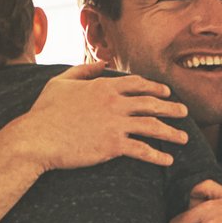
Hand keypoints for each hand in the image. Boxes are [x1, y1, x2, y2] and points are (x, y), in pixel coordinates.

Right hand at [6, 61, 192, 172]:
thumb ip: (83, 70)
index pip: (137, 84)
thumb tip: (101, 63)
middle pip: (151, 103)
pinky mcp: (112, 145)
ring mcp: (115, 124)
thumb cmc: (44, 112)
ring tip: (183, 138)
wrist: (37, 138)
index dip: (155, 87)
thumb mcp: (61, 82)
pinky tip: (167, 160)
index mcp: (103, 86)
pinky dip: (157, 156)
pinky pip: (142, 150)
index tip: (166, 92)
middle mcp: (114, 103)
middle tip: (184, 113)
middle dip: (171, 107)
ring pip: (152, 126)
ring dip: (171, 132)